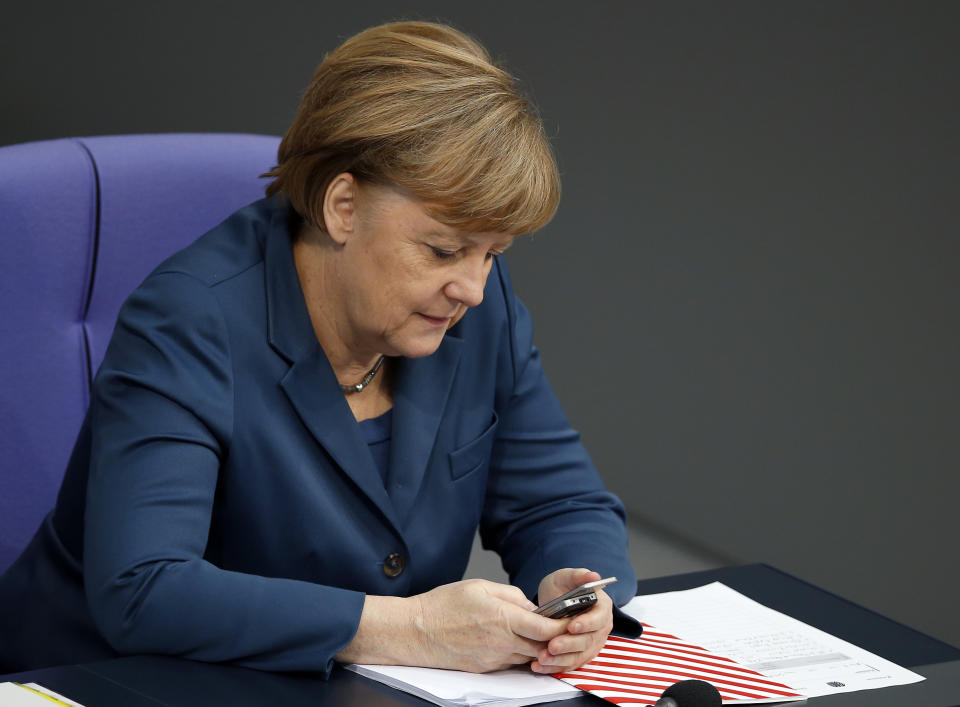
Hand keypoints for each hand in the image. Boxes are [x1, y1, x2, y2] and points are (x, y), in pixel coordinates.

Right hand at [412, 579, 567, 671]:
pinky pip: (511, 663)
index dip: (562, 626)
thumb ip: (511, 595)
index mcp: (504, 618)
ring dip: (537, 647)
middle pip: (542, 647)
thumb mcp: (480, 586)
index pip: (546, 629)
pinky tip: (514, 642)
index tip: (569, 619)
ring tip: (537, 634)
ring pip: (528, 656)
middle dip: (554, 639)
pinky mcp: (485, 669)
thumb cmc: (443, 605)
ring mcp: (494, 659)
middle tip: (559, 628)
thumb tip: (531, 606)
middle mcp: (502, 642)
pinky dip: (518, 654)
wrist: (416, 632)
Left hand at [531, 568, 612, 673]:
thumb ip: (579, 575)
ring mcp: (591, 643)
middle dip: (569, 644)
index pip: (599, 618)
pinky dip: (555, 667)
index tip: (571, 626)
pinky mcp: (580, 655)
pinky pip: (569, 664)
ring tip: (542, 658)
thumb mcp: (567, 576)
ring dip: (560, 660)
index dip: (586, 623)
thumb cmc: (563, 588)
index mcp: (602, 607)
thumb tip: (594, 576)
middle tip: (552, 646)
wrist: (555, 601)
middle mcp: (600, 628)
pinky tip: (540, 666)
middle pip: (588, 640)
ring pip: (579, 656)